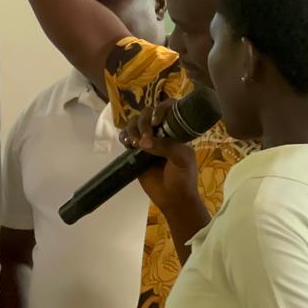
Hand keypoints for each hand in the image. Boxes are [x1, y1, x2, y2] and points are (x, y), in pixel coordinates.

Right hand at [119, 99, 199, 213]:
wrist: (173, 199)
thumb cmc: (183, 178)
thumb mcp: (181, 159)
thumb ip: (166, 147)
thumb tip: (143, 142)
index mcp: (177, 130)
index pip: (169, 108)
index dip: (160, 108)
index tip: (156, 121)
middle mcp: (161, 132)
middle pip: (146, 113)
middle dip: (142, 123)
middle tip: (145, 139)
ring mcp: (148, 141)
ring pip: (134, 123)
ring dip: (132, 129)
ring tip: (134, 144)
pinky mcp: (135, 151)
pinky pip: (126, 137)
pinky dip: (124, 136)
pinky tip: (127, 144)